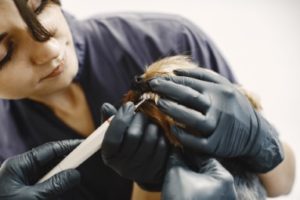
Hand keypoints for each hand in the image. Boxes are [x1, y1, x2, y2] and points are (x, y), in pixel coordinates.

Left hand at [0, 140, 80, 199]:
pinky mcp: (22, 191)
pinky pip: (41, 183)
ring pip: (45, 172)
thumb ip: (55, 185)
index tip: (83, 145)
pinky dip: (51, 186)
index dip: (67, 146)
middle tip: (81, 162)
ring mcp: (19, 180)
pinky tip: (56, 191)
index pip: (49, 150)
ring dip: (58, 175)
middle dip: (64, 161)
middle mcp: (19, 170)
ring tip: (70, 177)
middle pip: (48, 159)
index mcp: (18, 165)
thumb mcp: (32, 199)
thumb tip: (75, 174)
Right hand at [101, 102, 169, 190]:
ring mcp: (141, 169)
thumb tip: (106, 106)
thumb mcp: (114, 132)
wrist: (142, 163)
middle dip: (139, 118)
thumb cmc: (125, 142)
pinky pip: (162, 145)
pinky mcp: (157, 168)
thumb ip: (110, 119)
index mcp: (109, 156)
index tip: (129, 104)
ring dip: (152, 124)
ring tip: (151, 120)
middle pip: (133, 136)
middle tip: (142, 111)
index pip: (112, 138)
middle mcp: (123, 166)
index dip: (121, 118)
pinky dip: (162, 134)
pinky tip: (159, 129)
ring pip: (150, 139)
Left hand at [149, 67, 282, 172]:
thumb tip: (175, 72)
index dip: (170, 81)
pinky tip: (172, 128)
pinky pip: (196, 141)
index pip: (191, 84)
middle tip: (152, 87)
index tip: (155, 80)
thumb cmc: (232, 105)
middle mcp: (219, 107)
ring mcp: (218, 127)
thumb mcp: (224, 86)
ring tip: (159, 104)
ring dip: (173, 110)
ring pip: (192, 119)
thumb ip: (202, 76)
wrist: (254, 133)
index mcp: (219, 91)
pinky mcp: (216, 145)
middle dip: (168, 90)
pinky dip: (183, 135)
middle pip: (190, 97)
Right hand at [162, 149, 236, 199]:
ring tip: (175, 170)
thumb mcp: (176, 173)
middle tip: (174, 158)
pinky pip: (203, 191)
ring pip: (202, 181)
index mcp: (223, 178)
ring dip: (189, 175)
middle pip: (204, 169)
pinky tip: (180, 184)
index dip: (187, 150)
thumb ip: (176, 157)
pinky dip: (192, 186)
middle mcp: (228, 189)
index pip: (203, 156)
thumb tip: (175, 148)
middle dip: (188, 164)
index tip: (176, 145)